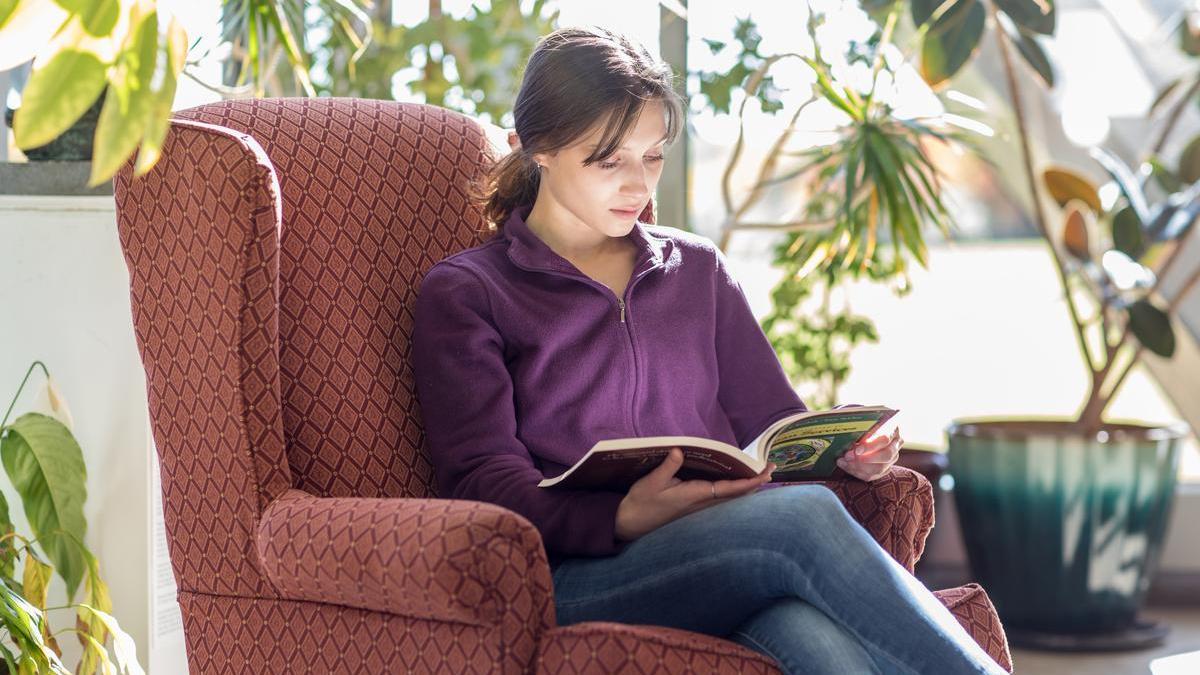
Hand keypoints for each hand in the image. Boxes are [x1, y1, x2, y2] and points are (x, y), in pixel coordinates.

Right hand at [615, 447, 776, 541]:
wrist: (630, 525)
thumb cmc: (640, 503)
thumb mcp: (650, 483)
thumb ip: (667, 467)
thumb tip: (680, 450)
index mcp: (694, 495)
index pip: (729, 488)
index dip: (749, 481)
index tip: (765, 473)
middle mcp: (702, 504)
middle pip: (736, 495)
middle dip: (755, 482)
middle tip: (771, 468)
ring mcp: (700, 510)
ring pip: (731, 499)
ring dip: (746, 487)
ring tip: (761, 474)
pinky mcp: (695, 510)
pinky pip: (721, 501)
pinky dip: (734, 491)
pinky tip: (738, 485)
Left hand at [836, 427, 901, 481]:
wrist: (868, 429)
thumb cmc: (865, 423)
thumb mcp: (865, 422)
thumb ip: (861, 429)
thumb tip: (850, 437)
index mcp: (893, 429)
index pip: (885, 439)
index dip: (871, 446)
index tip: (857, 450)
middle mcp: (896, 445)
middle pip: (885, 456)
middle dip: (864, 459)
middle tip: (848, 456)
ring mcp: (892, 459)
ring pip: (879, 469)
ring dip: (858, 467)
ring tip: (843, 461)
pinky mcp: (885, 469)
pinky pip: (871, 475)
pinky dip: (857, 472)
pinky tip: (846, 466)